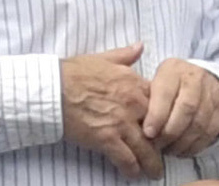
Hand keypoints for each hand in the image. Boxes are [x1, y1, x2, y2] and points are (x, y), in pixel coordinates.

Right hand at [60, 44, 161, 176]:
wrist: (53, 89)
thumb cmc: (74, 72)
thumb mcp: (104, 58)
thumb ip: (125, 55)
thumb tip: (140, 46)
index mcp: (134, 83)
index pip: (161, 102)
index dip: (165, 116)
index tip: (165, 126)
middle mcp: (132, 104)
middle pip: (158, 128)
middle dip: (163, 143)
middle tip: (165, 154)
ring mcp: (121, 123)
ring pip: (145, 148)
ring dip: (152, 163)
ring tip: (155, 172)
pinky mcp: (106, 139)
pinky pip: (125, 159)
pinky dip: (131, 169)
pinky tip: (133, 174)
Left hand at [143, 58, 218, 159]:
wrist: (205, 82)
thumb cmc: (170, 87)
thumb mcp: (155, 82)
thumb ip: (143, 97)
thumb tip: (132, 121)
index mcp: (174, 69)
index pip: (166, 92)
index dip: (157, 115)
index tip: (147, 133)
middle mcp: (196, 78)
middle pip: (185, 109)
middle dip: (169, 132)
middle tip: (157, 145)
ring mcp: (212, 95)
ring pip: (198, 124)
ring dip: (180, 142)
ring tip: (167, 149)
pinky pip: (208, 134)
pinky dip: (193, 146)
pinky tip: (181, 150)